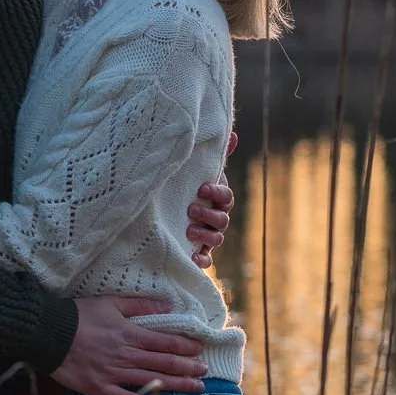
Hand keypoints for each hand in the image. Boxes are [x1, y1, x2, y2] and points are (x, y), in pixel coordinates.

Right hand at [51, 296, 208, 394]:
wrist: (48, 334)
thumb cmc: (78, 316)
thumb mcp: (110, 303)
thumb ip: (140, 305)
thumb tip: (167, 305)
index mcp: (129, 334)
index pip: (165, 341)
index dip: (185, 346)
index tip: (200, 349)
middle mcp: (126, 355)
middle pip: (164, 362)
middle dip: (187, 367)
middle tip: (205, 371)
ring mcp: (115, 374)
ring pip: (153, 381)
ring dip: (178, 385)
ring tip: (197, 388)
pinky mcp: (102, 389)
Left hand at [187, 130, 236, 268]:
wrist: (163, 215)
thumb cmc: (184, 190)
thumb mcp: (194, 171)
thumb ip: (212, 155)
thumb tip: (232, 133)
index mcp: (216, 199)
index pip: (226, 197)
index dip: (217, 192)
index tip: (202, 188)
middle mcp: (216, 219)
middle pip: (222, 219)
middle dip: (209, 215)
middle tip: (191, 209)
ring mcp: (208, 237)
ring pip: (216, 239)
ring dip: (205, 235)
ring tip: (188, 231)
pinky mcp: (198, 253)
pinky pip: (206, 261)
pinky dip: (202, 261)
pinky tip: (193, 259)